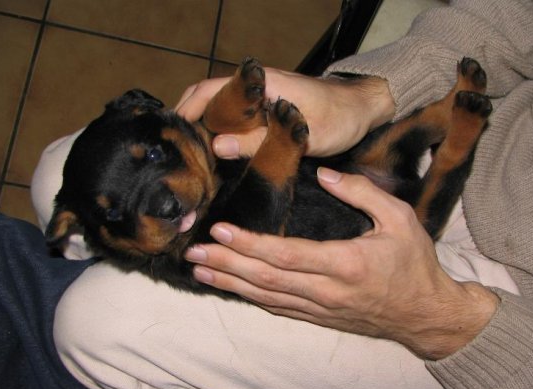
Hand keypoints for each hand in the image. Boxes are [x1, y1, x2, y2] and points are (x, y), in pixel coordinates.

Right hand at [175, 68, 394, 158]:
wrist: (361, 110)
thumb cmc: (337, 118)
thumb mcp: (298, 134)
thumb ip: (258, 141)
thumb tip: (216, 147)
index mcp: (259, 85)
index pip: (208, 91)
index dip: (186, 111)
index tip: (171, 135)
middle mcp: (254, 89)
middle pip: (208, 99)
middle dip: (190, 121)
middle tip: (178, 154)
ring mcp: (260, 100)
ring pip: (220, 111)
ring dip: (205, 130)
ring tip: (192, 159)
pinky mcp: (266, 113)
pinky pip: (236, 121)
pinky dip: (222, 135)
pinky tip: (218, 156)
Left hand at [184, 168, 498, 359]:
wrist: (426, 315)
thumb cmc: (415, 264)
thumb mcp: (400, 219)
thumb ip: (362, 193)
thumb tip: (325, 174)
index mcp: (345, 264)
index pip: (286, 254)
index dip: (250, 243)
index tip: (221, 229)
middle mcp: (326, 291)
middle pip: (266, 278)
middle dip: (226, 264)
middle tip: (193, 252)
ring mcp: (320, 309)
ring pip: (266, 297)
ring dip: (230, 283)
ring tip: (199, 270)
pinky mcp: (319, 318)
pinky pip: (278, 309)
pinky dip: (250, 298)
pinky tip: (231, 288)